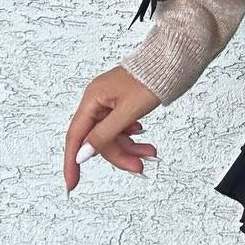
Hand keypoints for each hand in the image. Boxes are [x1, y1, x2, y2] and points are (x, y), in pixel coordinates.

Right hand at [63, 65, 160, 193]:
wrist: (173, 59)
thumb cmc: (151, 78)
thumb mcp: (128, 111)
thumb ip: (105, 134)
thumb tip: (82, 154)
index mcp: (93, 98)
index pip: (76, 136)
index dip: (72, 162)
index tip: (72, 184)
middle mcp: (98, 100)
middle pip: (98, 139)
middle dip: (118, 154)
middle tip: (138, 166)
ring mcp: (110, 101)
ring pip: (112, 134)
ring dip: (129, 147)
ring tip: (149, 152)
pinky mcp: (122, 102)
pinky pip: (120, 126)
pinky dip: (131, 136)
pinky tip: (142, 136)